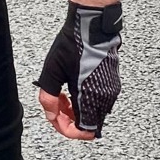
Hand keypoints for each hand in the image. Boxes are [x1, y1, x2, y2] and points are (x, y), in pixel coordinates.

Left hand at [35, 1, 122, 138]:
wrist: (90, 27)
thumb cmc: (72, 45)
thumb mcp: (51, 72)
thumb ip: (48, 97)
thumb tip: (50, 114)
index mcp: (89, 97)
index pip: (84, 132)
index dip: (66, 130)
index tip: (55, 119)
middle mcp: (104, 98)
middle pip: (89, 125)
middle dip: (69, 119)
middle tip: (56, 104)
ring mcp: (110, 91)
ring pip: (94, 114)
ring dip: (76, 111)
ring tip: (62, 94)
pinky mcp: (112, 83)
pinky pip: (99, 103)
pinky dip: (84, 102)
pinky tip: (72, 88)